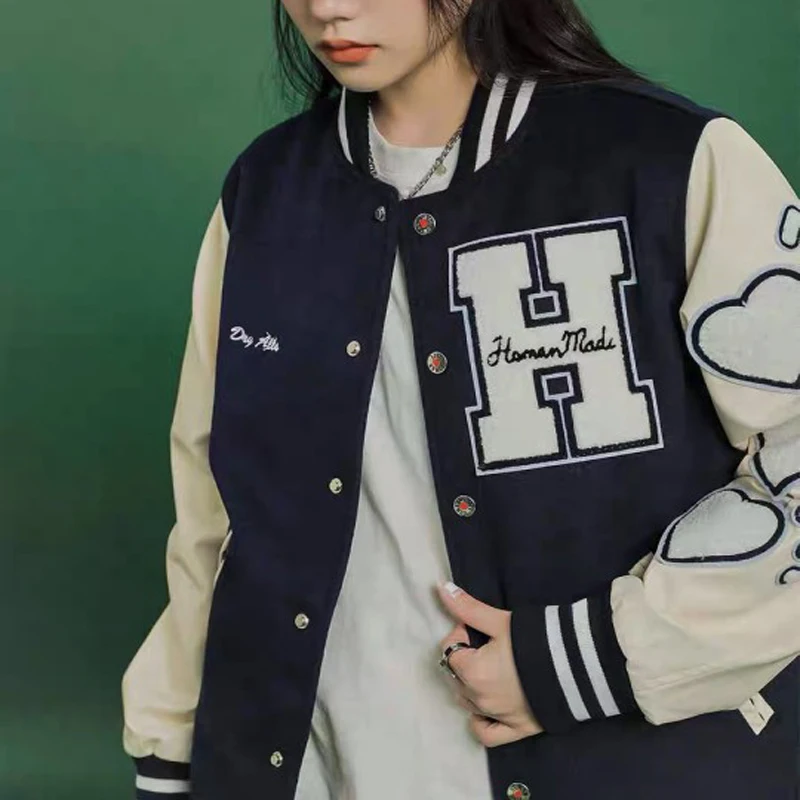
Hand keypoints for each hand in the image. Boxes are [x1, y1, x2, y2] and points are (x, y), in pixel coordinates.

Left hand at [436, 581, 543, 746]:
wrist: (579, 667)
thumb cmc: (536, 640)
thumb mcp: (500, 622)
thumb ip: (468, 608)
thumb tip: (441, 588)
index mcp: (473, 672)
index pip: (450, 651)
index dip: (460, 634)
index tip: (477, 628)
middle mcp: (480, 699)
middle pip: (456, 676)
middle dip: (464, 658)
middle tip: (484, 644)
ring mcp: (497, 717)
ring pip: (467, 702)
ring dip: (470, 684)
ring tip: (489, 666)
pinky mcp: (516, 730)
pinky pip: (486, 733)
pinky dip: (480, 721)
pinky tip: (484, 706)